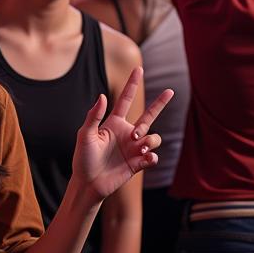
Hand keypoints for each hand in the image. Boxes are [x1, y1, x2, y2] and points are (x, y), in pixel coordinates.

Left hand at [72, 67, 171, 203]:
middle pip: (149, 115)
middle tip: (170, 91)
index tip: (138, 68)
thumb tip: (102, 96)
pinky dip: (152, 155)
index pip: (125, 100)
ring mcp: (134, 148)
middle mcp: (127, 133)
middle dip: (160, 103)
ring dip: (150, 139)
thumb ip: (94, 116)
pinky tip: (145, 157)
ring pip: (154, 137)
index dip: (132, 85)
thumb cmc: (83, 158)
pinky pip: (153, 156)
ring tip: (140, 143)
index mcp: (114, 123)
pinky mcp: (138, 163)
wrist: (88, 184)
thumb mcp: (84, 135)